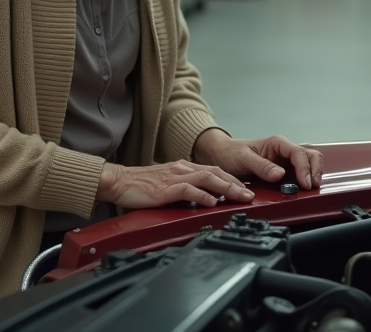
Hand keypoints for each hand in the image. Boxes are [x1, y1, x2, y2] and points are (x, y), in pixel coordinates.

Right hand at [95, 160, 253, 208]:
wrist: (118, 181)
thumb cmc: (141, 185)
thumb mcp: (169, 184)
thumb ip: (187, 189)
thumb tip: (206, 199)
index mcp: (184, 167)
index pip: (215, 170)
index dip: (233, 180)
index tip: (246, 189)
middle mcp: (182, 169)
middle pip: (216, 172)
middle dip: (236, 184)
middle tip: (252, 196)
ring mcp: (174, 177)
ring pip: (207, 178)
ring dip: (226, 188)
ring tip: (240, 198)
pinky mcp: (165, 188)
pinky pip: (188, 189)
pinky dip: (203, 195)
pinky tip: (212, 202)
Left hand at [192, 129, 324, 189]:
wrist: (222, 155)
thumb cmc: (231, 152)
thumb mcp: (243, 159)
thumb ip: (261, 166)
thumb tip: (280, 174)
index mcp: (277, 143)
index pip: (298, 152)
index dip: (304, 168)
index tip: (304, 183)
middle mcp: (285, 151)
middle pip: (310, 156)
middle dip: (315, 170)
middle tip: (312, 187)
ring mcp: (285, 162)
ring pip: (309, 165)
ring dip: (312, 176)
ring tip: (309, 191)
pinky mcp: (283, 172)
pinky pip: (299, 175)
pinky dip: (304, 182)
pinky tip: (301, 191)